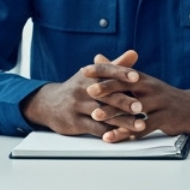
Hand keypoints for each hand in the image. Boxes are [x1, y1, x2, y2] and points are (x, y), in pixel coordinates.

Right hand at [21, 50, 138, 136]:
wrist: (48, 104)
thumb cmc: (78, 88)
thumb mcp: (92, 75)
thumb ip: (115, 66)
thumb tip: (134, 53)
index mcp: (88, 76)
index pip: (105, 71)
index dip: (121, 73)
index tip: (136, 77)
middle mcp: (82, 89)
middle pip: (105, 95)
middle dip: (124, 101)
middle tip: (141, 106)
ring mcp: (77, 106)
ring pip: (103, 114)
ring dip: (123, 121)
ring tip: (140, 125)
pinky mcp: (75, 122)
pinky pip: (95, 129)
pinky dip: (110, 133)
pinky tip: (124, 136)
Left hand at [84, 51, 189, 140]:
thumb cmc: (162, 96)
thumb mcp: (142, 82)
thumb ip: (119, 72)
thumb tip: (98, 57)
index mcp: (142, 79)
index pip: (120, 71)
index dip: (103, 70)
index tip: (84, 71)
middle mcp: (150, 88)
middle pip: (127, 86)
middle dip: (107, 88)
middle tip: (89, 92)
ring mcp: (158, 103)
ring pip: (134, 108)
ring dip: (114, 113)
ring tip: (96, 116)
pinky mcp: (164, 119)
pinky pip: (143, 127)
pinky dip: (126, 133)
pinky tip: (113, 136)